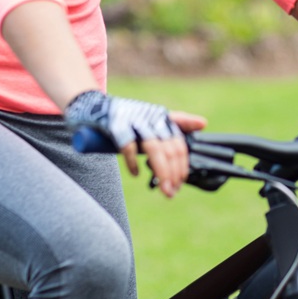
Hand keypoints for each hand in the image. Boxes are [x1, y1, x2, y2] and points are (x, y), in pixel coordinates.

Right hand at [64, 91, 205, 195]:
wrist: (93, 106)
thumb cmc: (127, 115)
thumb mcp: (153, 118)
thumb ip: (177, 122)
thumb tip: (204, 123)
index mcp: (161, 118)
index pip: (179, 144)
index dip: (181, 166)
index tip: (180, 183)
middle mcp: (150, 118)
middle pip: (169, 149)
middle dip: (173, 174)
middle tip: (171, 192)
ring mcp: (133, 121)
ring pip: (154, 148)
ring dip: (161, 172)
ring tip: (163, 189)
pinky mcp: (116, 125)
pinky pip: (129, 145)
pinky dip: (133, 162)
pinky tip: (136, 174)